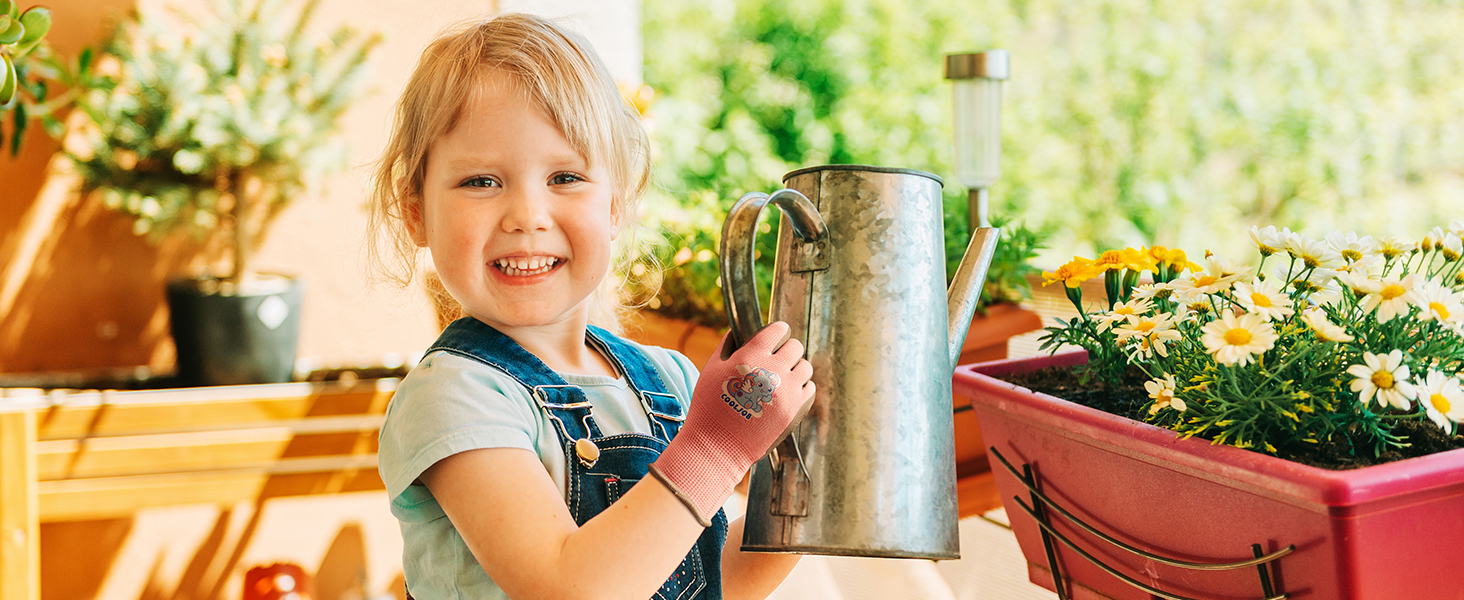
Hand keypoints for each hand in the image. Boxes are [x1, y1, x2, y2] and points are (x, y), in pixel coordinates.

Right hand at [651, 321, 814, 521]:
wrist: (717, 446)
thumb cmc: (710, 407)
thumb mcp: (711, 369)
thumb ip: (728, 344)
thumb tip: (740, 329)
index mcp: (751, 356)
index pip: (779, 330)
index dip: (777, 331)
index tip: (776, 336)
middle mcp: (773, 370)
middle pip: (796, 346)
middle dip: (786, 350)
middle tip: (777, 359)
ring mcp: (787, 391)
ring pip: (805, 367)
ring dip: (794, 369)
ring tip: (781, 378)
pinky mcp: (796, 410)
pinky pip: (809, 388)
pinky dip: (800, 388)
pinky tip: (786, 393)